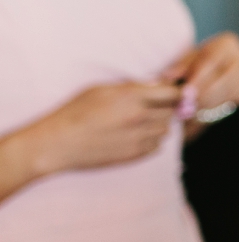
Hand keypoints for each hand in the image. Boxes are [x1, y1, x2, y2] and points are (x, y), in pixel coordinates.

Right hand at [26, 77, 183, 175]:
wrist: (61, 143)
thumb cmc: (76, 111)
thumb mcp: (100, 89)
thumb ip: (131, 87)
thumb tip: (155, 86)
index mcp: (132, 97)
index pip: (172, 93)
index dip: (176, 92)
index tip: (173, 93)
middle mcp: (141, 118)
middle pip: (172, 112)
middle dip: (168, 108)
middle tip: (157, 106)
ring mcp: (140, 138)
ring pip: (166, 130)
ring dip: (160, 124)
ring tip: (143, 120)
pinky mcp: (136, 155)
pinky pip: (158, 146)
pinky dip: (153, 140)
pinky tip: (138, 135)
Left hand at [169, 31, 238, 123]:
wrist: (219, 70)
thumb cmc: (200, 62)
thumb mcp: (189, 60)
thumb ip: (180, 67)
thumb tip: (167, 76)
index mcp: (228, 42)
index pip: (213, 60)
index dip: (199, 78)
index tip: (185, 93)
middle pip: (225, 76)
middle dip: (205, 93)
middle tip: (188, 106)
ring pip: (230, 91)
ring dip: (210, 103)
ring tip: (192, 110)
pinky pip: (235, 99)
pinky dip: (218, 106)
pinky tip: (204, 110)